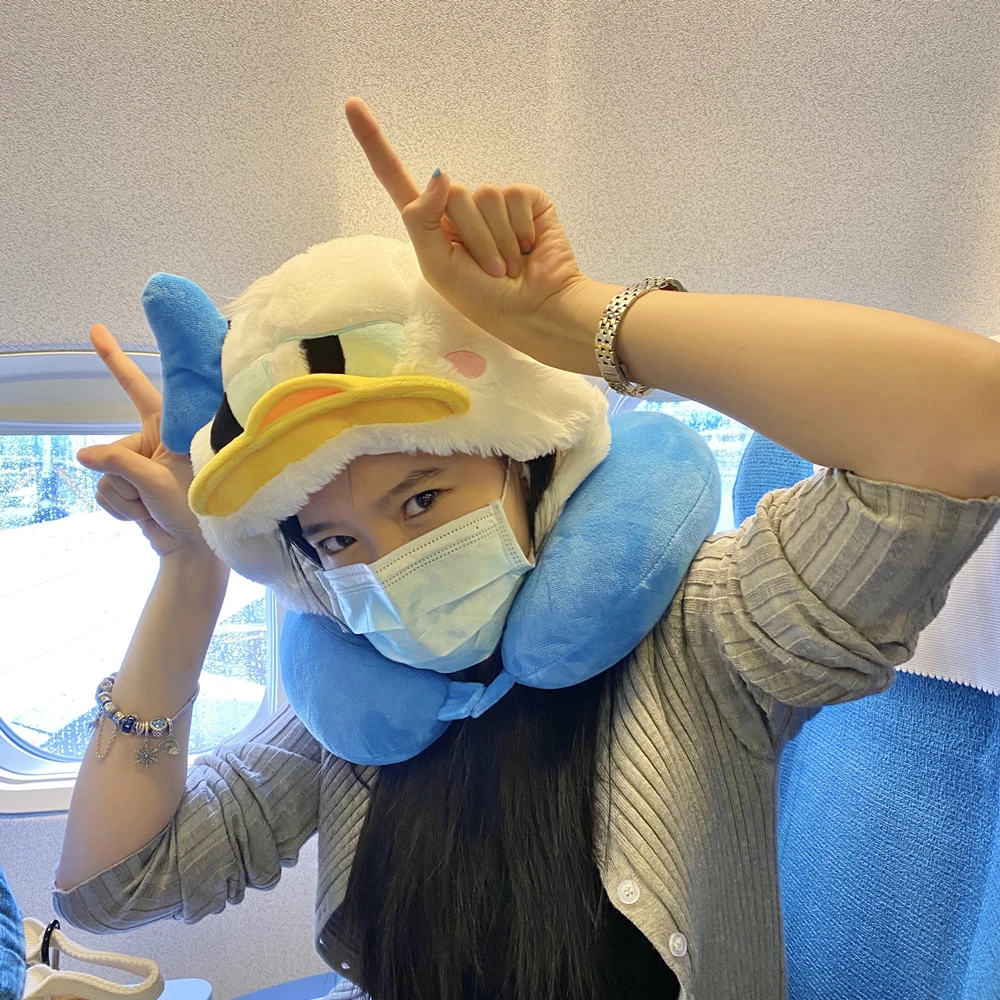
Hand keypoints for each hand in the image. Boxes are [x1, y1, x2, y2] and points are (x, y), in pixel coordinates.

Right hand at [76, 324, 220, 561]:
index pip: (139, 388)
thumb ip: (119, 464)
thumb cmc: (194, 509)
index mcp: (171, 429)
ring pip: (106, 475)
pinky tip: (144, 516)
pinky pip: (105, 492)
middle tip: (156, 497)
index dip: (116, 359)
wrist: (194, 550)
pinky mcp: (133, 484)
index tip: (96, 331)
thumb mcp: (157, 482)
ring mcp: (142, 464)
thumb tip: (86, 455)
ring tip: (155, 507)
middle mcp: (156, 441)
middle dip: (125, 479)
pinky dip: (121, 509)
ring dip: (125, 498)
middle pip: (113, 449)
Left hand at [345, 97, 595, 374]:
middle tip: (489, 270)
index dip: (374, 142)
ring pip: (484, 196)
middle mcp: (460, 208)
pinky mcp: (526, 199)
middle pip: (452, 194)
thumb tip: (440, 174)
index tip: (351, 105)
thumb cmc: (484, 300)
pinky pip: (514, 195)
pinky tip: (528, 248)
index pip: (396, 178)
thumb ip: (422, 221)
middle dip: (472, 238)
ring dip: (497, 241)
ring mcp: (494, 201)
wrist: (535, 310)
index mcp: (431, 225)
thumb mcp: (438, 269)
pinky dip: (519, 229)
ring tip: (509, 265)